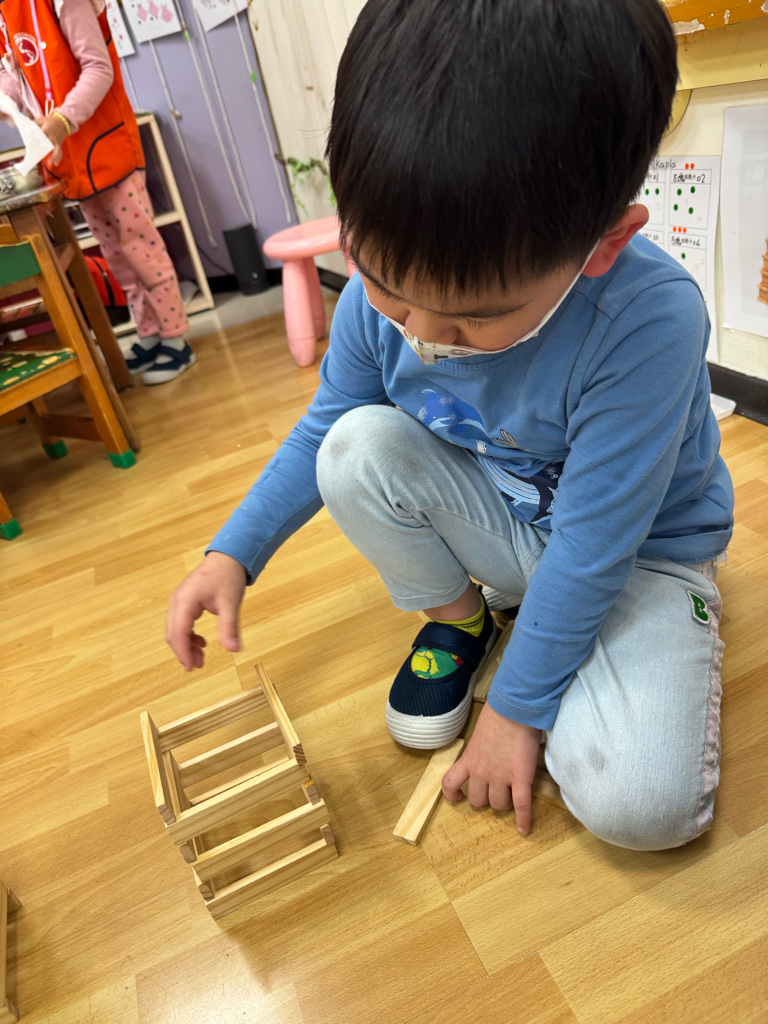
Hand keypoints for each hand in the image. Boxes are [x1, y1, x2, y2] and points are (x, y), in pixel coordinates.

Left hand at [34, 114, 67, 164]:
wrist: (63, 122)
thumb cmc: (50, 121)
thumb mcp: (41, 119)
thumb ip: (34, 124)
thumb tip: (26, 129)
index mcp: (46, 130)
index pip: (40, 136)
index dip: (35, 141)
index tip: (30, 145)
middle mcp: (52, 137)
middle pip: (47, 145)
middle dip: (43, 151)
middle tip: (37, 156)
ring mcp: (56, 142)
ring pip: (57, 150)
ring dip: (54, 157)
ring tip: (50, 163)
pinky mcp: (59, 145)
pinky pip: (60, 152)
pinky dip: (58, 158)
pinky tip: (56, 164)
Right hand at [166, 551, 246, 669]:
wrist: (228, 557)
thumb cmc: (228, 576)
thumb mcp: (230, 604)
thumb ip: (229, 628)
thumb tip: (234, 650)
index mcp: (185, 601)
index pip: (178, 633)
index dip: (183, 653)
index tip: (191, 668)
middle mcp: (177, 601)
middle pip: (172, 633)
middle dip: (183, 651)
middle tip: (198, 666)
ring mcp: (179, 600)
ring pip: (175, 629)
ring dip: (186, 645)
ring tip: (201, 658)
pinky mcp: (184, 601)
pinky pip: (180, 623)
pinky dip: (188, 635)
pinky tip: (202, 642)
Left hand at [442, 702, 541, 833]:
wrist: (515, 708)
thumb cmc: (499, 713)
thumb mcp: (480, 733)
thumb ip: (481, 748)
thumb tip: (489, 750)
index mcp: (468, 759)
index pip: (449, 784)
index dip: (452, 795)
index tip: (459, 797)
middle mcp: (481, 772)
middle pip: (478, 801)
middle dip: (486, 799)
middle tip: (496, 791)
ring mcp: (501, 776)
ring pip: (498, 805)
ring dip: (504, 804)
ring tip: (512, 798)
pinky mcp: (520, 778)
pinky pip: (521, 805)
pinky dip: (523, 819)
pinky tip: (524, 828)